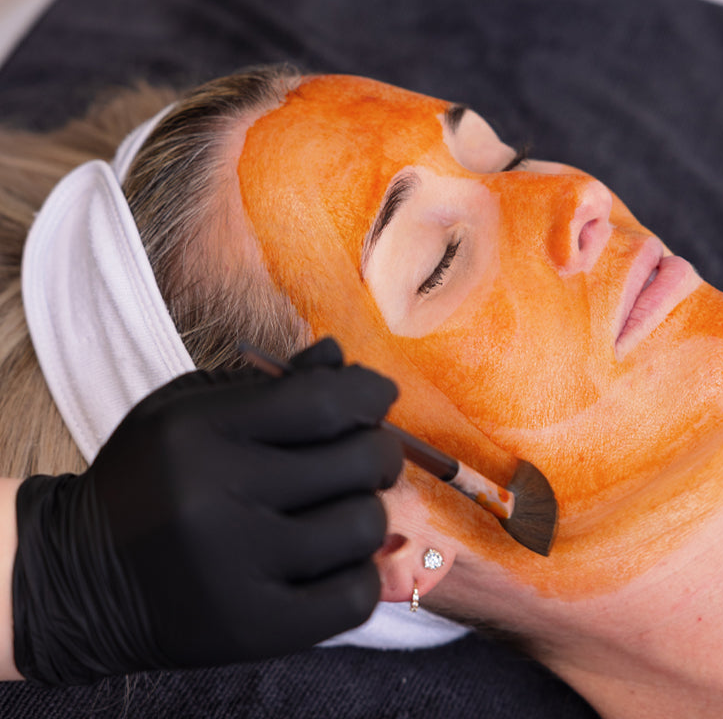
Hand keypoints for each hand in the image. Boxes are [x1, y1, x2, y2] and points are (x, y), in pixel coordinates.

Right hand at [13, 339, 401, 683]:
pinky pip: (352, 598)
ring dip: (369, 510)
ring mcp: (237, 570)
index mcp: (204, 432)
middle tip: (368, 453)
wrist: (76, 579)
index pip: (324, 402)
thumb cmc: (148, 478)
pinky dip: (361, 571)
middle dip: (380, 450)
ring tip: (344, 506)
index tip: (379, 395)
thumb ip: (268, 382)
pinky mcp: (251, 630)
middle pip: (356, 462)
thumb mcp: (189, 409)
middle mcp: (220, 498)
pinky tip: (336, 557)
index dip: (370, 392)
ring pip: (362, 527)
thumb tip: (341, 358)